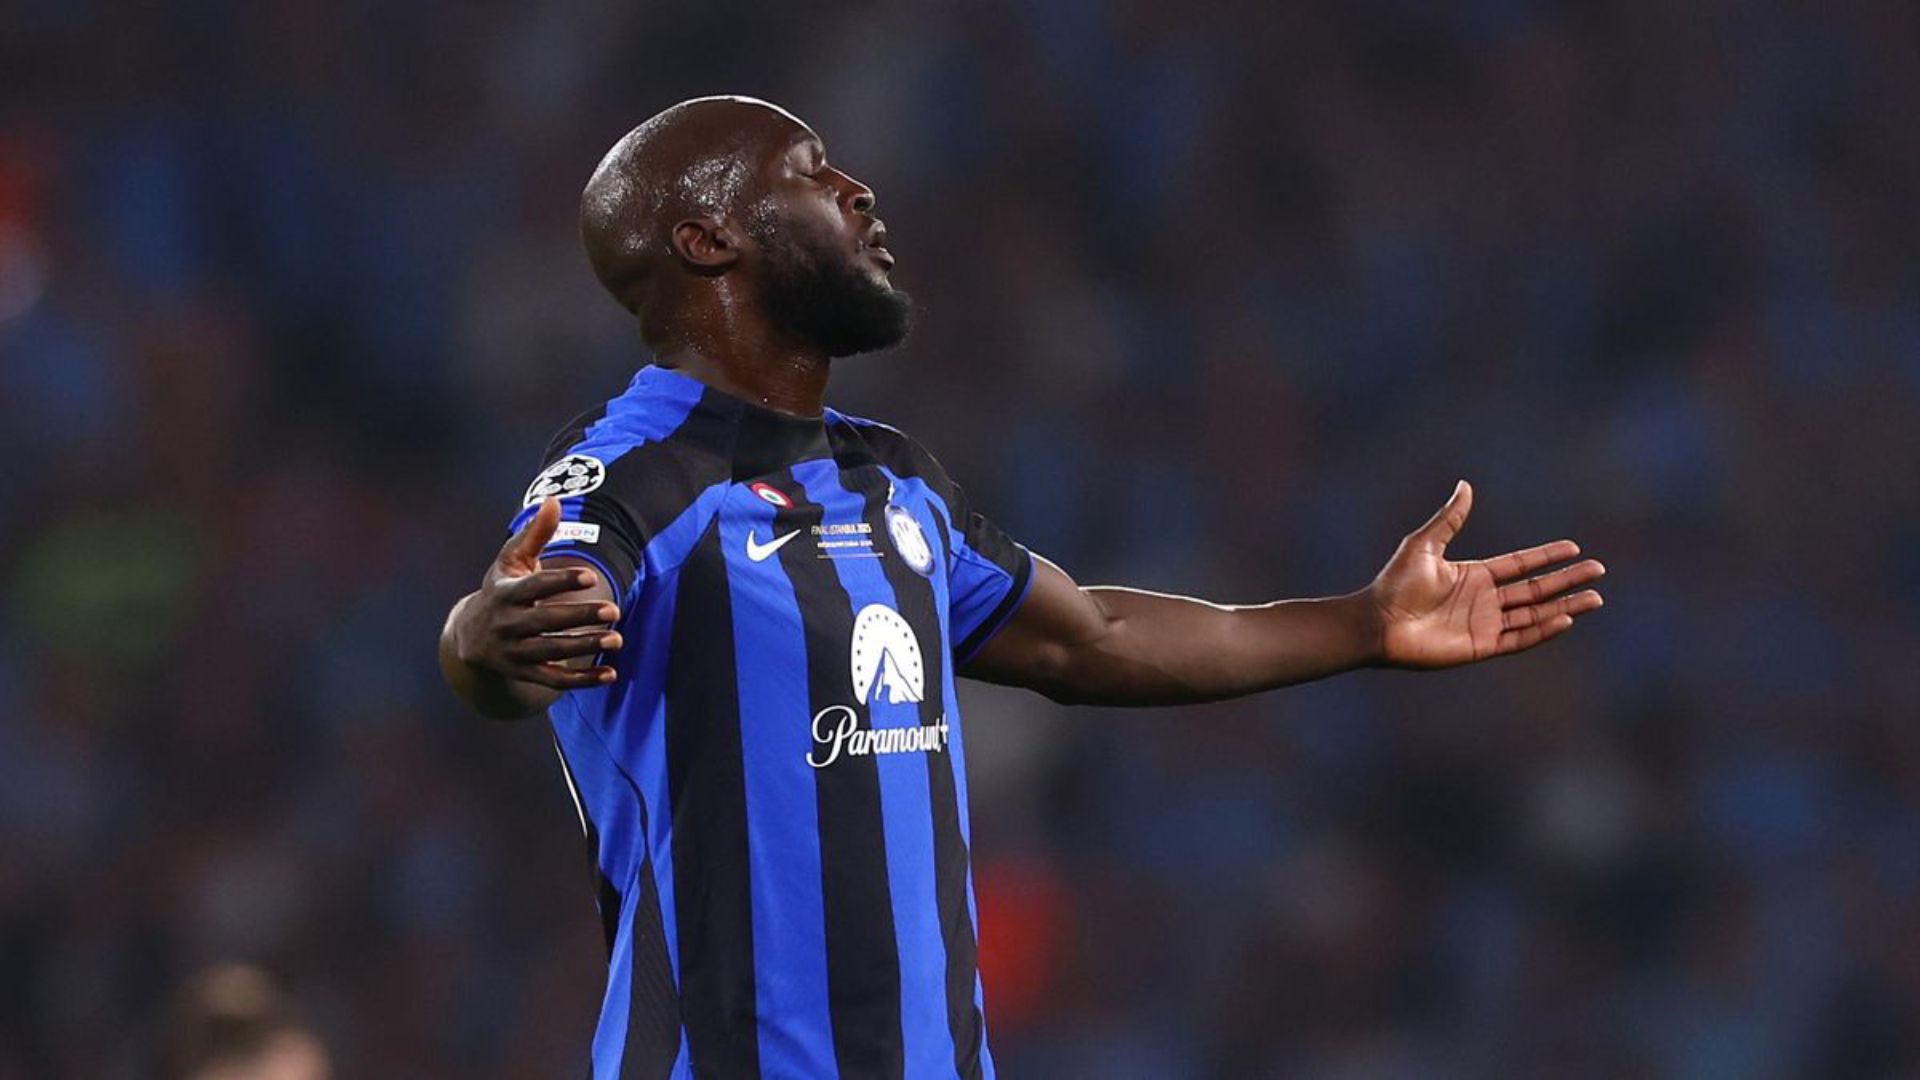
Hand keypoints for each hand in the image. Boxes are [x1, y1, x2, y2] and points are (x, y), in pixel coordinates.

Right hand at [446, 498, 621, 690]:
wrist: (468, 637)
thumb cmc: (502, 590)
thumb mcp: (511, 561)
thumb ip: (535, 534)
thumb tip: (554, 501)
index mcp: (504, 593)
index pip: (534, 587)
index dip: (561, 582)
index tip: (591, 577)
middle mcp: (506, 624)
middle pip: (545, 622)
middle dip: (579, 617)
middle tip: (615, 610)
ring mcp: (513, 652)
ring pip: (551, 653)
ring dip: (585, 648)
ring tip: (617, 639)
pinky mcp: (523, 673)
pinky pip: (553, 680)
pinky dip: (582, 681)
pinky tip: (610, 674)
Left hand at [1368, 481, 1604, 668]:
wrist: (1377, 622)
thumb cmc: (1394, 584)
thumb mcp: (1424, 544)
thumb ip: (1449, 518)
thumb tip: (1465, 485)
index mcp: (1474, 575)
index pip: (1520, 565)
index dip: (1547, 557)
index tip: (1575, 548)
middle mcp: (1484, 600)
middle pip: (1535, 589)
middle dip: (1567, 580)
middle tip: (1598, 570)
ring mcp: (1485, 624)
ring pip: (1535, 614)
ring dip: (1565, 606)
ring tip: (1595, 597)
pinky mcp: (1481, 646)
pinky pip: (1519, 638)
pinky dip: (1543, 630)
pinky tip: (1565, 619)